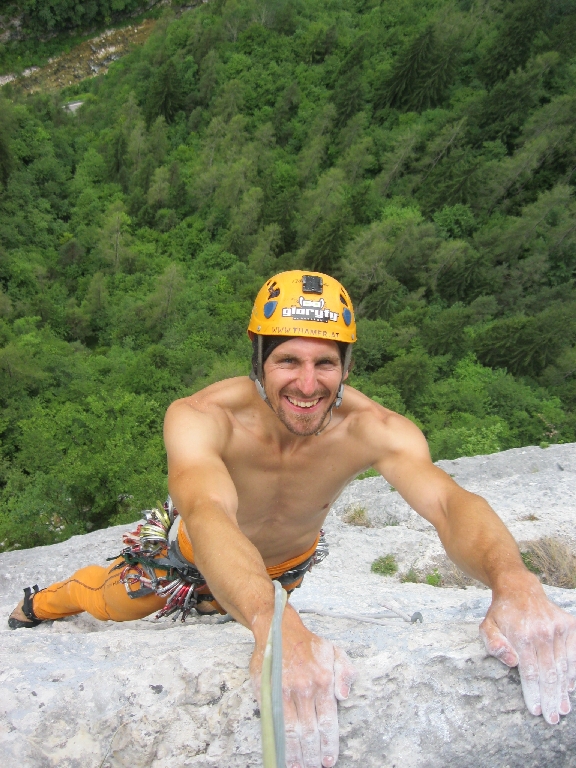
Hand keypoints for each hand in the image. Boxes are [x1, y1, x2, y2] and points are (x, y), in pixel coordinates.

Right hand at [251, 605, 355, 767]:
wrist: (278, 628)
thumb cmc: (308, 644)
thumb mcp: (334, 651)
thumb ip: (345, 672)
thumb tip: (345, 696)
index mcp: (323, 680)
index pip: (328, 721)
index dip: (329, 744)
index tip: (329, 760)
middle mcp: (305, 688)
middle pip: (310, 731)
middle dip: (313, 754)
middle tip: (315, 767)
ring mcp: (284, 690)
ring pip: (292, 730)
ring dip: (296, 753)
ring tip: (300, 767)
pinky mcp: (267, 691)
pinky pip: (274, 721)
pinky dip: (278, 740)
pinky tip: (281, 753)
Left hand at [480, 580, 575, 723]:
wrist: (520, 589)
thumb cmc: (502, 613)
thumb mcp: (487, 626)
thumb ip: (494, 644)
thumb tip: (512, 662)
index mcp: (522, 635)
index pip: (530, 672)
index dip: (533, 693)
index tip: (536, 711)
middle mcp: (542, 632)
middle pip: (549, 674)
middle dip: (550, 699)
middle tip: (551, 719)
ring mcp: (558, 628)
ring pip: (563, 667)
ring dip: (563, 691)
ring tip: (562, 709)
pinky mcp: (569, 625)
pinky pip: (574, 654)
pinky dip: (573, 673)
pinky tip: (570, 689)